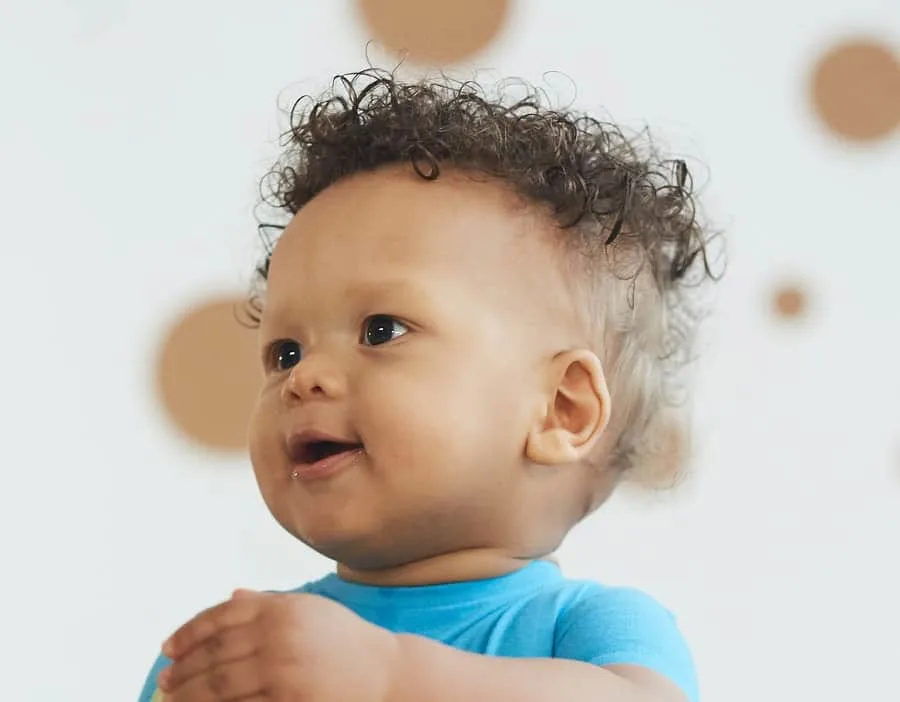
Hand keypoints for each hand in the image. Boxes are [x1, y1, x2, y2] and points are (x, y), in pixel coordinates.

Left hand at [157, 589, 399, 701]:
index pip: (219, 618)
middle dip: (183, 669)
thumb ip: (267, 603)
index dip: (188, 633)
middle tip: (163, 682)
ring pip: (221, 686)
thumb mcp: (308, 609)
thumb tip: (230, 598)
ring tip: (171, 700)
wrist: (383, 672)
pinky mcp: (290, 700)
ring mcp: (283, 671)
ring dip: (190, 695)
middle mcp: (278, 636)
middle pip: (215, 654)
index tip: (167, 649)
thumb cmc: (344, 639)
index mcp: (280, 608)